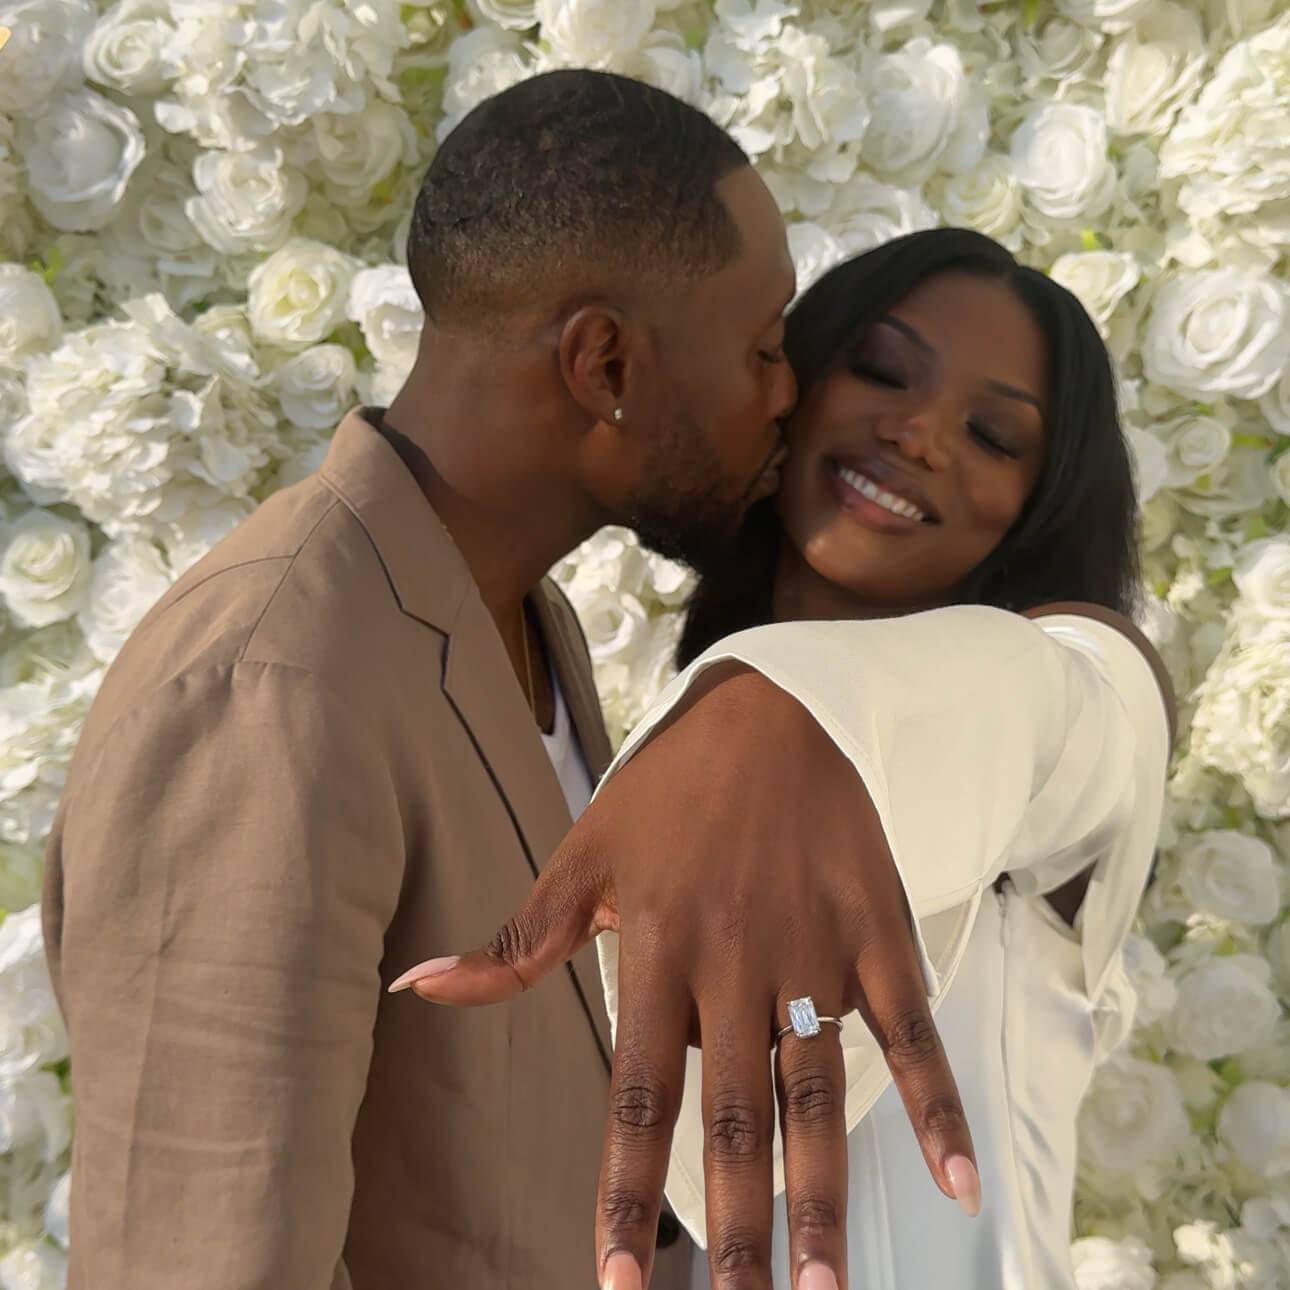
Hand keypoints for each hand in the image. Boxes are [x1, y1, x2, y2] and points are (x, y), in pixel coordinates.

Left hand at [392, 664, 978, 1289]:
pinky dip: (936, 1104)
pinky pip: (909, 1028)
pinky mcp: (875, 930)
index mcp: (654, 949)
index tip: (621, 1283)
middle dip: (733, 1228)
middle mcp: (733, 962)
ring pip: (818, 1091)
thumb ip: (514, 940)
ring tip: (826, 1286)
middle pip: (730, 1117)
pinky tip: (957, 1183)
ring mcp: (812, 950)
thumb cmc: (668, 790)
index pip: (635, 1096)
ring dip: (823, 1194)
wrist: (775, 707)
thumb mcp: (582, 854)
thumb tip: (414, 987)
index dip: (623, 1193)